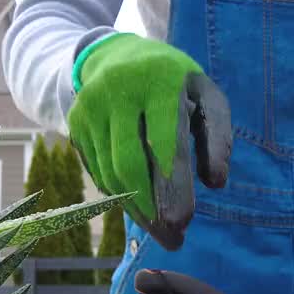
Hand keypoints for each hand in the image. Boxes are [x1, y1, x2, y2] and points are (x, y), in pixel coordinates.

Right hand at [68, 33, 231, 249]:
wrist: (116, 53)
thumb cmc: (174, 82)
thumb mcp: (206, 96)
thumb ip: (218, 137)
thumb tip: (216, 183)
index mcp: (158, 81)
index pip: (163, 142)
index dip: (173, 186)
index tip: (183, 223)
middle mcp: (117, 90)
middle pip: (130, 164)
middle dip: (152, 209)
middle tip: (173, 239)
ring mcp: (90, 106)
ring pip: (110, 173)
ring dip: (136, 210)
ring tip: (161, 231)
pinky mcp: (74, 122)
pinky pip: (98, 171)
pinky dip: (120, 195)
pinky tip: (140, 209)